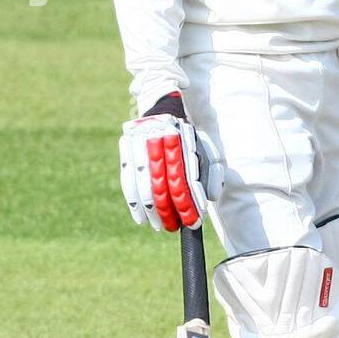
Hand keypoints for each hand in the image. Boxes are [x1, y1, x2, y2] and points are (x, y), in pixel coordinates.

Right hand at [119, 113, 222, 232]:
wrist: (165, 110)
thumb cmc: (190, 139)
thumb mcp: (207, 151)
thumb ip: (212, 173)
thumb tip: (210, 198)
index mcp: (182, 135)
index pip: (184, 176)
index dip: (188, 201)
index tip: (193, 221)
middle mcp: (158, 135)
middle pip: (161, 181)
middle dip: (169, 209)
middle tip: (175, 227)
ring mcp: (139, 140)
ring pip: (143, 183)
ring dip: (151, 210)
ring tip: (159, 226)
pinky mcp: (126, 146)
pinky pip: (127, 180)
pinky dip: (134, 202)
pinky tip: (141, 218)